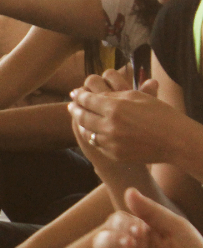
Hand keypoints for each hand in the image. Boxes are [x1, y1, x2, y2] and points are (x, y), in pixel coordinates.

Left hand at [71, 76, 187, 166]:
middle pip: (82, 115)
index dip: (79, 95)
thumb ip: (114, 95)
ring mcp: (111, 142)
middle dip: (75, 108)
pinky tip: (92, 131)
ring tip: (79, 117)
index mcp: (114, 108)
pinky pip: (97, 144)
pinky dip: (93, 136)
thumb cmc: (160, 114)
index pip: (87, 99)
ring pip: (86, 131)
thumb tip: (96, 93)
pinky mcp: (114, 154)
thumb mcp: (137, 97)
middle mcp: (109, 125)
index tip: (74, 93)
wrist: (175, 141)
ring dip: (81, 123)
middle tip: (71, 104)